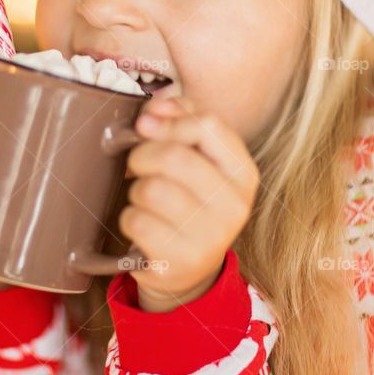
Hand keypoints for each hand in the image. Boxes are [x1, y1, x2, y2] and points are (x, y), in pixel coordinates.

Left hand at [122, 96, 259, 311]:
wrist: (188, 269)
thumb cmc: (189, 202)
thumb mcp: (198, 161)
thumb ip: (181, 122)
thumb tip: (155, 106)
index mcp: (244, 173)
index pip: (207, 125)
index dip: (169, 121)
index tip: (148, 126)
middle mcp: (235, 206)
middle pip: (173, 156)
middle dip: (143, 155)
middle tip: (138, 165)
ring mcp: (211, 237)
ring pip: (151, 189)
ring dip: (136, 190)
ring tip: (145, 200)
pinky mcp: (180, 261)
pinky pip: (136, 220)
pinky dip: (129, 218)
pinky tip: (143, 225)